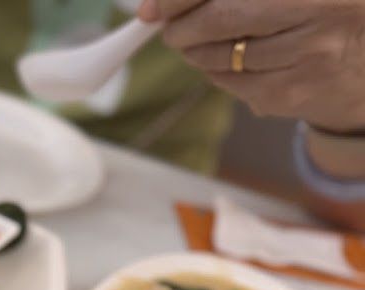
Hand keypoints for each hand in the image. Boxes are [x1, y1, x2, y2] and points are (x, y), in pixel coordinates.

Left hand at [138, 0, 364, 133]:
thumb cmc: (318, 7)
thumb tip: (158, 4)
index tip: (156, 6)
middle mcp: (320, 9)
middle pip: (221, 18)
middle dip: (182, 25)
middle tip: (170, 27)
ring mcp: (309, 55)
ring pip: (222, 57)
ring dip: (195, 51)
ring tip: (196, 42)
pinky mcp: (295, 93)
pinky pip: (234, 84)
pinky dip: (217, 72)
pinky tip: (228, 61)